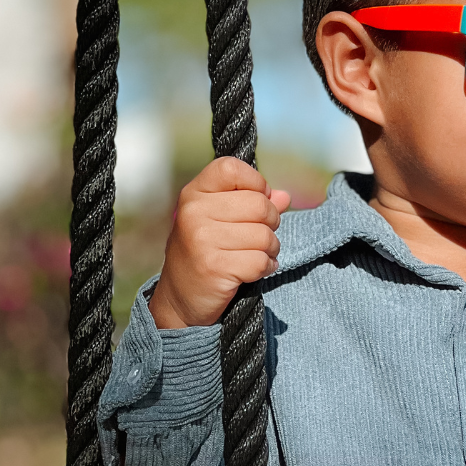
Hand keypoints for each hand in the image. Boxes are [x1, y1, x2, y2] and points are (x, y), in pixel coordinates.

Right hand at [149, 156, 291, 328]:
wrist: (180, 297)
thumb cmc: (204, 253)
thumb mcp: (219, 221)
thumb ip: (251, 203)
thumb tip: (284, 196)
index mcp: (195, 193)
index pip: (232, 168)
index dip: (256, 182)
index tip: (258, 200)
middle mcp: (195, 212)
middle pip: (259, 204)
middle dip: (271, 222)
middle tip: (262, 236)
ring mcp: (202, 240)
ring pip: (264, 235)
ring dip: (271, 249)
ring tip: (259, 255)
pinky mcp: (214, 267)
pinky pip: (260, 261)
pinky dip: (266, 267)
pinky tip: (256, 270)